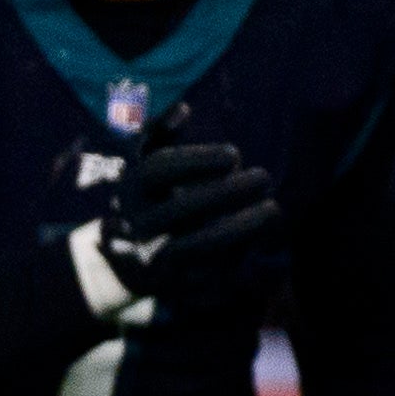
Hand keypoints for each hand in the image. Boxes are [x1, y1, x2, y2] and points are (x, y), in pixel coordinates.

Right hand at [73, 134, 279, 321]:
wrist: (121, 265)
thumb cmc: (146, 201)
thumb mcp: (141, 165)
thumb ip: (158, 133)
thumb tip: (184, 108)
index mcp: (129, 190)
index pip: (159, 171)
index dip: (198, 160)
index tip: (234, 155)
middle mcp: (136, 226)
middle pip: (181, 209)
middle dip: (227, 193)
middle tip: (265, 177)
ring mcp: (153, 260)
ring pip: (196, 246)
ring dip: (239, 227)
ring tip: (272, 208)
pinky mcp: (174, 288)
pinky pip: (209, 273)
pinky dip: (239, 254)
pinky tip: (261, 235)